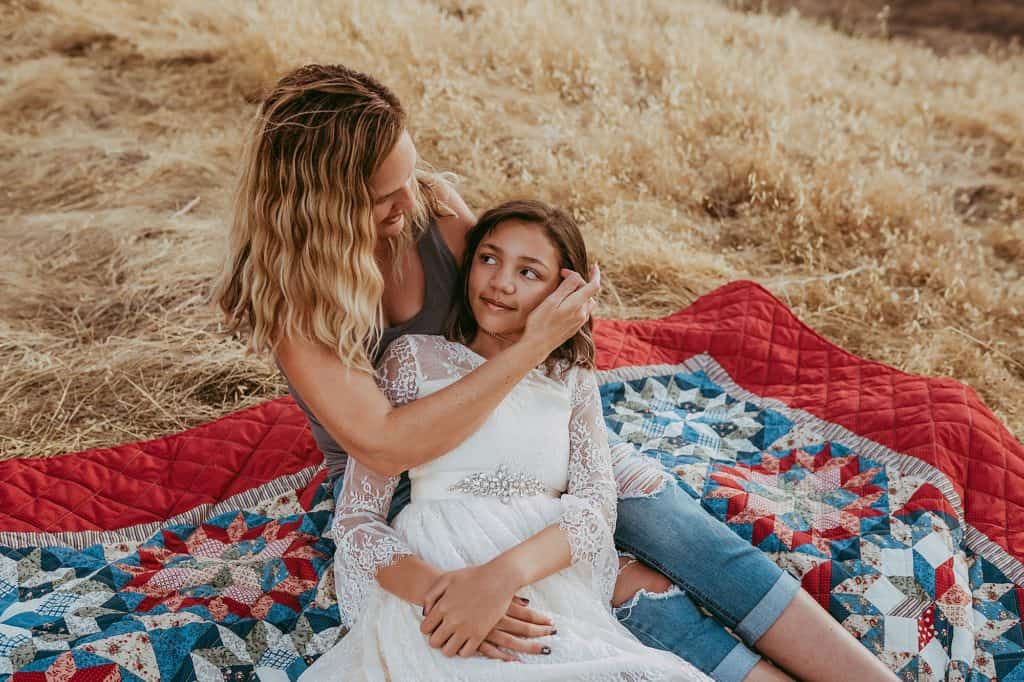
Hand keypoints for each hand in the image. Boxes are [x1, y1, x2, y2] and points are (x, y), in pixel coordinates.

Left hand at [420, 565, 552, 658]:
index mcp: (442, 606)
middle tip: (444, 633)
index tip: (435, 625)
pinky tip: (465, 640)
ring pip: (448, 651)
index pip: (425, 628)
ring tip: (454, 638)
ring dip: (449, 646)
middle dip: (437, 638)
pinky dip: (463, 649)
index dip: (428, 628)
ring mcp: (466, 629)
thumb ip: (431, 595)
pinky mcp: (480, 634)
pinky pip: (465, 653)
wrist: (499, 578)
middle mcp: (452, 620)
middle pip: (434, 642)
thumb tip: (424, 613)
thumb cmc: (473, 576)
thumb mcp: (447, 578)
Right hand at [477, 597, 557, 661]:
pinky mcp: (475, 641)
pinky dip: (504, 656)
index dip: (540, 619)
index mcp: (500, 605)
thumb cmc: (471, 593)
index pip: (526, 614)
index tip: (551, 622)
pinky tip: (515, 660)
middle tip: (552, 633)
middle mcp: (496, 619)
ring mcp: (486, 631)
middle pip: (523, 628)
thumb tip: (526, 602)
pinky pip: (492, 651)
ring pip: (512, 641)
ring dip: (529, 647)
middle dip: (540, 631)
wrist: (438, 599)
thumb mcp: (490, 589)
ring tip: (544, 649)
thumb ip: (508, 596)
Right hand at [521, 263, 600, 354]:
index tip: (594, 266)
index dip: (596, 274)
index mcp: (577, 305)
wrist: (537, 345)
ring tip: (567, 287)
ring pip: (587, 301)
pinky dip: (578, 301)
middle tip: (562, 275)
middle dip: (578, 281)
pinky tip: (567, 302)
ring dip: (580, 292)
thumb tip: (576, 276)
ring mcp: (579, 322)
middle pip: (588, 292)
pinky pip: (583, 310)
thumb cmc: (540, 322)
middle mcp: (582, 314)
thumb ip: (566, 287)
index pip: (594, 286)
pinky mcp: (575, 327)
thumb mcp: (550, 301)